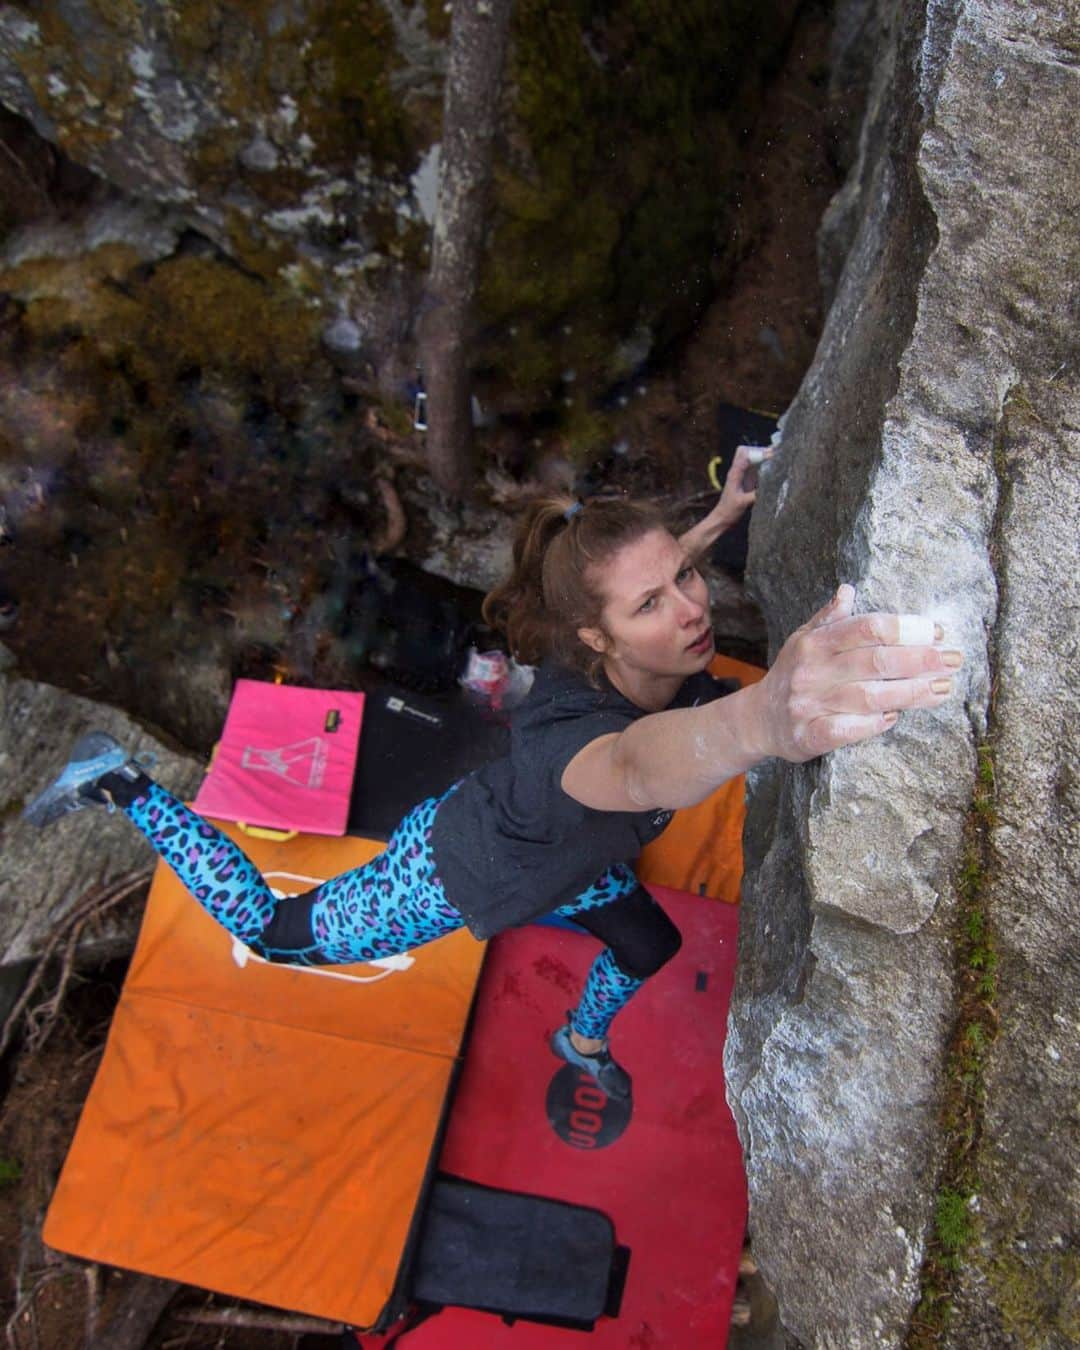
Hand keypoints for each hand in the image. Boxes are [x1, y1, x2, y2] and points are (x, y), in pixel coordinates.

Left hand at [709, 444, 773, 531]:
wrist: (722, 519)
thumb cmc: (729, 511)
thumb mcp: (742, 503)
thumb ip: (755, 494)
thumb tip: (771, 486)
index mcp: (734, 473)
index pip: (746, 455)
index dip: (759, 452)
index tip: (772, 455)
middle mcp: (738, 471)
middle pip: (748, 452)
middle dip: (761, 451)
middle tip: (776, 454)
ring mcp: (742, 475)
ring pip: (752, 459)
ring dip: (763, 457)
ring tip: (778, 458)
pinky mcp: (747, 481)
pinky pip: (756, 468)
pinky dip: (764, 466)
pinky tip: (774, 468)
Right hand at [749, 585, 964, 762]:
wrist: (758, 720)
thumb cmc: (792, 675)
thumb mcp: (803, 640)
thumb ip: (829, 618)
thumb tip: (849, 589)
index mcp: (815, 643)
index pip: (867, 628)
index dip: (906, 629)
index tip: (937, 633)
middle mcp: (813, 671)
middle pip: (876, 662)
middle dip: (921, 660)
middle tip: (954, 660)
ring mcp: (810, 704)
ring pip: (870, 697)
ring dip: (911, 693)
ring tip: (943, 688)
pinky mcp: (809, 735)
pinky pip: (847, 730)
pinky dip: (874, 725)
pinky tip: (895, 717)